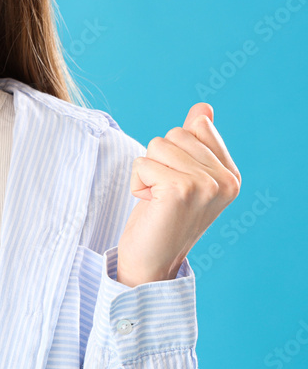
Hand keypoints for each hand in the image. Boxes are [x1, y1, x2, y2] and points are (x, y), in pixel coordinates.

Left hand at [116, 103, 240, 286]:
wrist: (150, 260)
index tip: (178, 183)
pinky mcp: (180, 190)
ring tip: (157, 199)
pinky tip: (149, 205)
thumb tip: (203, 107)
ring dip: (146, 171)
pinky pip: (142, 163)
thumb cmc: (162, 215)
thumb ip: (195, 141)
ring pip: (157, 144)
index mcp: (231, 174)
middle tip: (164, 193)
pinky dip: (137, 183)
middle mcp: (225, 180)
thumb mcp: (182, 174)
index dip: (175, 150)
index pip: (197, 125)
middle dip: (158, 160)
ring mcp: (206, 185)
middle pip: (175, 133)